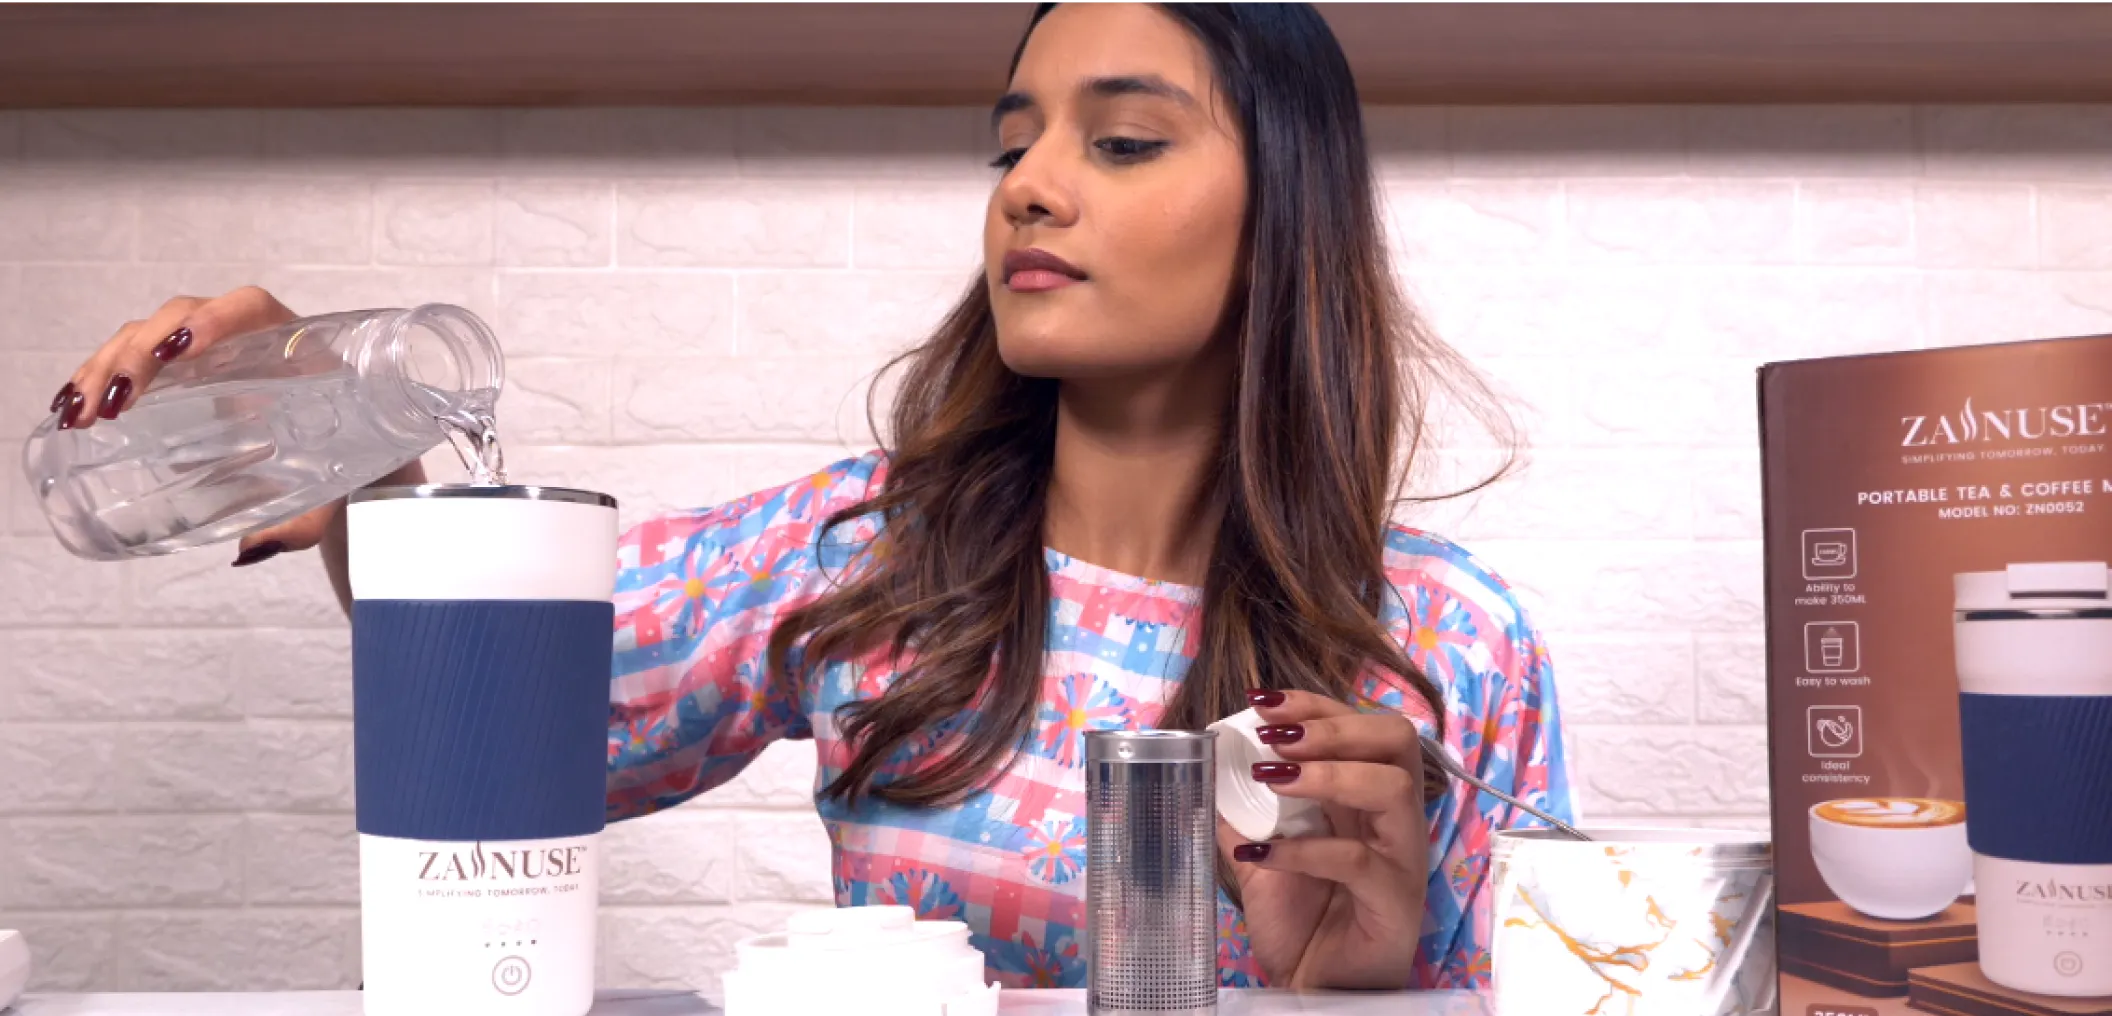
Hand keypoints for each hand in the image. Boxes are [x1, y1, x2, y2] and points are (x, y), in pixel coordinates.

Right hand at [47, 286, 352, 562]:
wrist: (340, 433)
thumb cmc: (341, 446)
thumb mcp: (329, 483)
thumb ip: (302, 520)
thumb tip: (253, 549)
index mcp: (290, 343)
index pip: (250, 308)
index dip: (215, 320)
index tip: (183, 351)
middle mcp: (242, 332)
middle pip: (180, 317)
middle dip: (138, 354)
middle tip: (113, 401)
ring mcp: (204, 344)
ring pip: (144, 334)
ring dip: (106, 367)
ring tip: (80, 415)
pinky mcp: (177, 363)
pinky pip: (130, 354)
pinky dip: (98, 376)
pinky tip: (71, 407)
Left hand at [1218, 689, 1430, 989]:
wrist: (1315, 988)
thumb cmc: (1301, 921)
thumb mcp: (1258, 856)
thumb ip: (1240, 813)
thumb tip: (1208, 765)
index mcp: (1365, 795)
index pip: (1359, 725)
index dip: (1314, 703)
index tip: (1262, 701)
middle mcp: (1393, 817)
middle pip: (1396, 739)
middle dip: (1333, 726)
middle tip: (1277, 739)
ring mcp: (1402, 857)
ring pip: (1391, 787)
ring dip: (1327, 773)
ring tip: (1274, 779)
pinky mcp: (1395, 900)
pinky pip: (1358, 861)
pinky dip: (1305, 850)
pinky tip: (1262, 854)